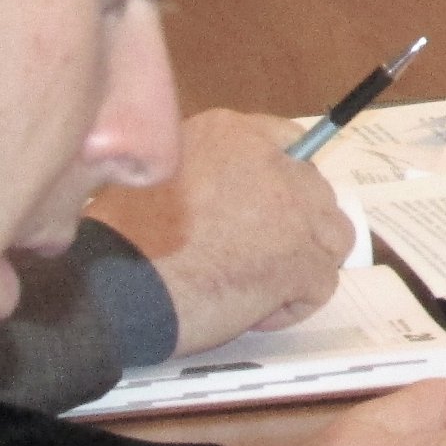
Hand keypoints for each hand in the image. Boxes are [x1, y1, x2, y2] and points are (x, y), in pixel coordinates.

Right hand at [86, 109, 351, 352]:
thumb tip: (241, 190)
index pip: (293, 145)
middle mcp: (273, 163)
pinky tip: (250, 311)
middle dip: (294, 227)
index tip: (268, 210)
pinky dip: (292, 305)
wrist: (113, 286)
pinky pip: (321, 283)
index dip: (285, 183)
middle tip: (252, 256)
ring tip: (255, 284)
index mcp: (233, 134)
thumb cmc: (123, 240)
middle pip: (316, 193)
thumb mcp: (158, 174)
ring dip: (302, 263)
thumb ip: (212, 171)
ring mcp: (294, 210)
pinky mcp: (300, 259)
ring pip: (332, 235)